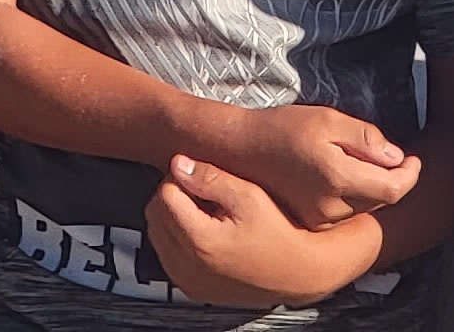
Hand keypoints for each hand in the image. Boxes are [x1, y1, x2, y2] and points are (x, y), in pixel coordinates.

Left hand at [150, 154, 388, 307]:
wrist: (298, 273)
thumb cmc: (279, 233)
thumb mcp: (249, 196)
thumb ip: (210, 178)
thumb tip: (178, 163)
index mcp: (200, 240)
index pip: (165, 195)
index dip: (180, 178)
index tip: (199, 176)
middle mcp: (188, 265)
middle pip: (155, 215)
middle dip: (172, 196)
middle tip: (200, 190)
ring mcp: (189, 281)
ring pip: (157, 236)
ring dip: (173, 218)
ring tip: (204, 211)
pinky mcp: (193, 290)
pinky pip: (168, 257)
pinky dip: (177, 240)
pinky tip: (204, 232)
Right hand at [186, 102, 417, 227]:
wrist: (239, 151)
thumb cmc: (281, 129)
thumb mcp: (327, 119)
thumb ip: (365, 138)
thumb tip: (396, 156)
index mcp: (339, 178)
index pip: (394, 188)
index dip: (411, 174)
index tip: (414, 158)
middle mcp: (332, 207)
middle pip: (382, 199)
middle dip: (393, 178)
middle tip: (397, 157)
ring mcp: (320, 219)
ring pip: (364, 206)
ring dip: (373, 186)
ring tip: (363, 161)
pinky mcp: (310, 222)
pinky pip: (345, 212)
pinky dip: (353, 194)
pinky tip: (342, 174)